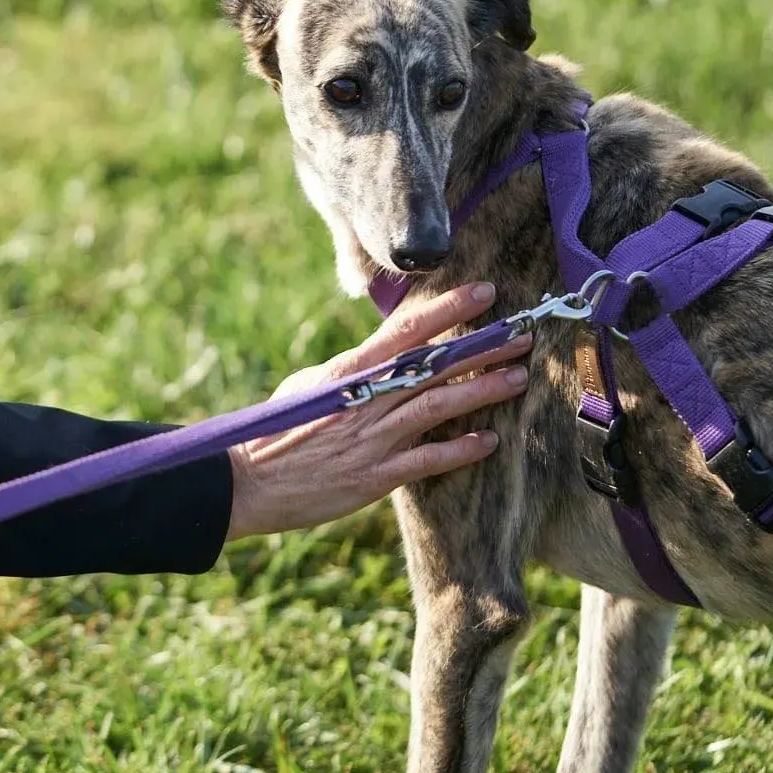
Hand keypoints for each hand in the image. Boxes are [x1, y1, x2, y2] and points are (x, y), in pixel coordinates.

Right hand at [224, 282, 530, 541]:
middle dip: (482, 347)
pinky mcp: (377, 475)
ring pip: (439, 405)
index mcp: (348, 371)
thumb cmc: (277, 429)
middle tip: (522, 334)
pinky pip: (428, 459)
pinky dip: (460, 450)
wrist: (250, 480)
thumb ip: (350, 372)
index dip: (447, 308)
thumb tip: (380, 356)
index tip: (484, 293)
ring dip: (483, 391)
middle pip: (435, 365)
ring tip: (518, 378)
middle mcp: (367, 398)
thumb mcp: (310, 385)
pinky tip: (489, 442)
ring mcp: (374, 437)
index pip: (406, 330)